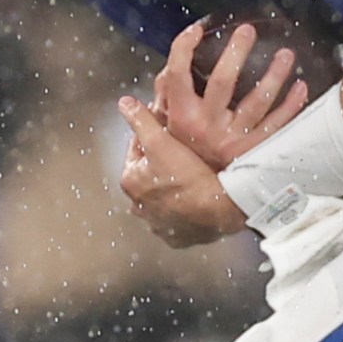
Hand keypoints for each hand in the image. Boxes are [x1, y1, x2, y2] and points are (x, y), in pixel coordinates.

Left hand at [116, 95, 246, 246]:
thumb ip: (142, 120)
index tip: (169, 134)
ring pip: (162, 201)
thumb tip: (124, 103)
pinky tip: (197, 203)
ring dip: (172, 192)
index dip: (153, 139)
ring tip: (192, 180)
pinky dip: (185, 213)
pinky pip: (179, 221)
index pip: (137, 151)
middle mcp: (139, 207)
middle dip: (161, 168)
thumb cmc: (188, 176)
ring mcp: (158, 225)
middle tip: (183, 157)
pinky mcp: (178, 238)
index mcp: (131, 181)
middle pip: (149, 178)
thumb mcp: (162, 141)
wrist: (218, 209)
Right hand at [153, 19, 312, 167]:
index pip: (177, 75)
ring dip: (275, 75)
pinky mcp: (256, 150)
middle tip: (247, 31)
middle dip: (236, 52)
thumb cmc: (184, 155)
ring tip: (286, 54)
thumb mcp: (163, 128)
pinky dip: (292, 105)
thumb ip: (164, 97)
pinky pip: (278, 125)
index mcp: (181, 116)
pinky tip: (301, 87)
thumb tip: (168, 69)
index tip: (197, 30)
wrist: (201, 197)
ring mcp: (234, 139)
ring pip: (258, 100)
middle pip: (223, 81)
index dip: (184, 48)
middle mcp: (207, 126)